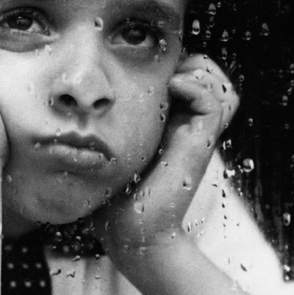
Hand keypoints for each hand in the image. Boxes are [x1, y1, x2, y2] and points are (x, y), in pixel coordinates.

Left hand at [96, 54, 238, 260]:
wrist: (130, 234)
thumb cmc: (112, 197)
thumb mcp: (105, 149)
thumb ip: (101, 126)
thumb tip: (76, 99)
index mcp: (169, 123)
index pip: (189, 74)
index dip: (174, 61)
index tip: (143, 64)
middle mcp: (187, 125)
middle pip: (209, 73)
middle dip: (189, 61)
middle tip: (161, 72)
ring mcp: (197, 133)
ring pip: (217, 82)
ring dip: (196, 70)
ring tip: (170, 80)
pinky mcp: (200, 142)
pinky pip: (215, 100)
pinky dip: (197, 85)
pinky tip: (173, 89)